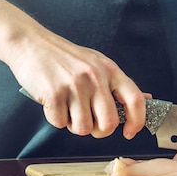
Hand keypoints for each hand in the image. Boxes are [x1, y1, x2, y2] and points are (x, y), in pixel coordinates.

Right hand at [11, 36, 145, 138]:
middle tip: (89, 122)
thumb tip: (146, 99)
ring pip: (83, 129)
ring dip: (73, 124)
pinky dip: (55, 118)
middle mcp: (95, 77)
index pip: (135, 100)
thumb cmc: (64, 57)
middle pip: (109, 124)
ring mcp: (75, 85)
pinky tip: (53, 102)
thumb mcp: (97, 63)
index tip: (130, 132)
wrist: (30, 43)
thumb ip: (118, 84)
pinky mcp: (54, 93)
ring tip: (67, 106)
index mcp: (110, 70)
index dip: (137, 121)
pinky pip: (59, 123)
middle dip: (98, 131)